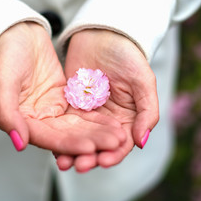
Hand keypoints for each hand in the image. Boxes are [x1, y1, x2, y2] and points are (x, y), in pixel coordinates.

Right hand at [0, 22, 125, 153]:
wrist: (16, 31)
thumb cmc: (3, 55)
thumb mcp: (0, 83)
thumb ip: (7, 115)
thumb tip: (20, 143)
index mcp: (20, 120)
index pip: (47, 138)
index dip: (68, 145)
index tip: (90, 148)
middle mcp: (37, 118)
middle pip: (66, 135)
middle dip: (90, 141)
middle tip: (113, 144)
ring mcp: (51, 108)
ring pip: (76, 126)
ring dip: (97, 132)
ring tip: (118, 136)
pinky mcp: (63, 97)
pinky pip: (82, 111)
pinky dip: (96, 118)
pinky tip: (112, 123)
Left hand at [55, 29, 158, 171]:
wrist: (103, 34)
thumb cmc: (127, 55)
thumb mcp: (143, 81)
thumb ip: (147, 111)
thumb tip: (142, 142)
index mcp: (127, 118)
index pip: (121, 143)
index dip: (113, 154)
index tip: (102, 161)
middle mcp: (107, 120)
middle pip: (98, 144)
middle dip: (89, 156)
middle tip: (79, 165)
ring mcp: (88, 113)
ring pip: (80, 137)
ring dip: (73, 151)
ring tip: (63, 161)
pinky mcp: (70, 104)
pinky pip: (64, 123)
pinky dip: (60, 135)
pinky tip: (53, 144)